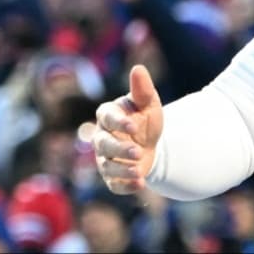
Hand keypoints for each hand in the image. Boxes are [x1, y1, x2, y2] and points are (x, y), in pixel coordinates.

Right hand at [94, 65, 163, 193]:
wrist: (151, 143)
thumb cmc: (145, 118)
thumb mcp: (148, 103)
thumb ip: (142, 89)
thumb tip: (138, 69)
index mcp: (108, 115)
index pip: (107, 117)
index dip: (118, 122)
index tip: (133, 126)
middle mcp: (101, 137)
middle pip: (104, 145)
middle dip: (120, 149)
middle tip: (138, 152)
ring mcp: (105, 158)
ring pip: (107, 166)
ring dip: (122, 169)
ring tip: (139, 170)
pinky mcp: (113, 176)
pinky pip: (113, 183)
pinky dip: (125, 185)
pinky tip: (139, 185)